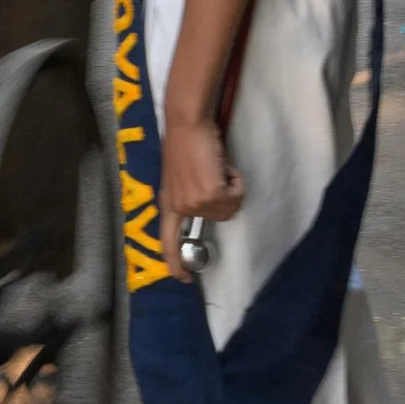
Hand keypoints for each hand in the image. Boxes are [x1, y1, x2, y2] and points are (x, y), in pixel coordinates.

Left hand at [159, 123, 245, 283]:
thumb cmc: (184, 144)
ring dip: (230, 187)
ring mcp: (196, 202)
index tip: (183, 278)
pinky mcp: (211, 194)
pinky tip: (223, 165)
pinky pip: (236, 195)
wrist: (187, 124)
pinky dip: (237, 180)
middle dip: (224, 197)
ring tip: (217, 166)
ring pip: (230, 208)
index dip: (175, 263)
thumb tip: (210, 201)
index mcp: (168, 203)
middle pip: (218, 218)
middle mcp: (180, 207)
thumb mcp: (180, 177)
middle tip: (214, 172)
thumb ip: (190, 195)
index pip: (167, 242)